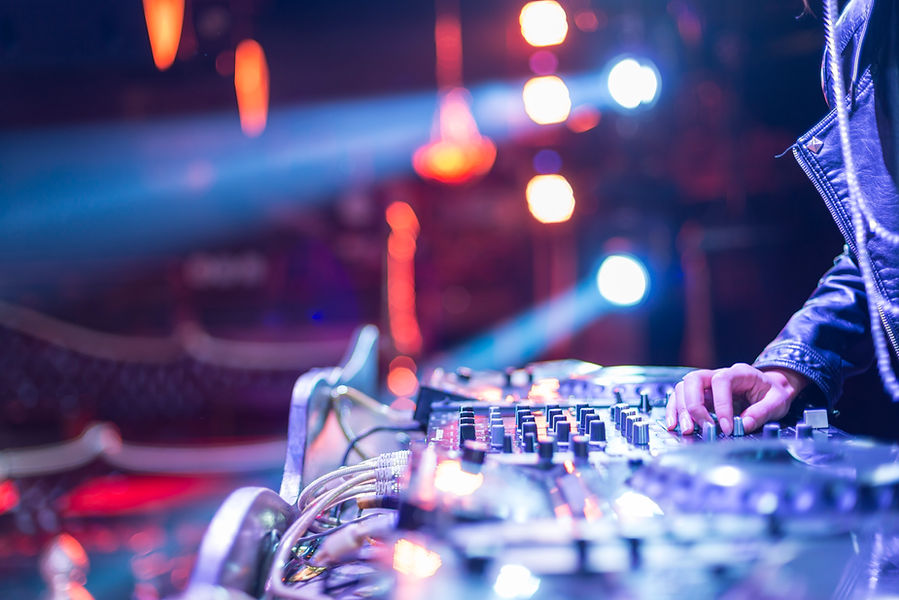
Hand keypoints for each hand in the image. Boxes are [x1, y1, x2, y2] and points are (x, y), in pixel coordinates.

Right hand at [665, 364, 808, 434]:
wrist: (771, 389)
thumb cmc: (774, 393)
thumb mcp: (778, 401)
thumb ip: (763, 412)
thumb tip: (744, 425)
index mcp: (739, 372)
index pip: (721, 381)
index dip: (720, 404)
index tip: (726, 427)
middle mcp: (718, 374)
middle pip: (694, 380)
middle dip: (693, 405)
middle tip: (698, 427)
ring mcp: (706, 384)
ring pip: (683, 388)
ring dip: (681, 409)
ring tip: (686, 430)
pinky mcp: (700, 395)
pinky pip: (680, 398)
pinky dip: (674, 410)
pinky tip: (674, 424)